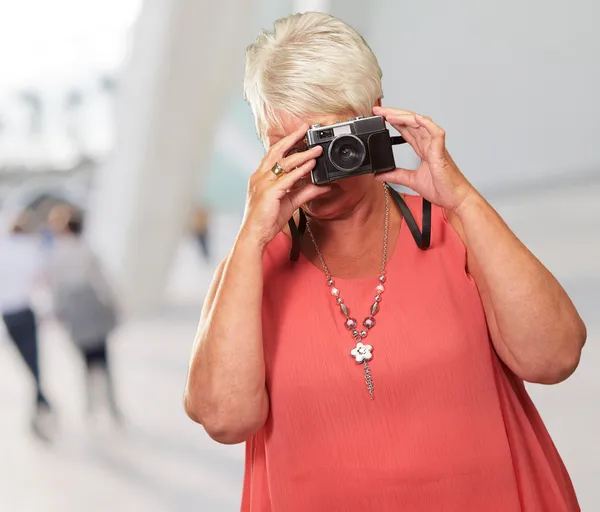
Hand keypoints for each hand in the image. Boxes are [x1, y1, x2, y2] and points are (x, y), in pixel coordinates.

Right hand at [240, 125, 329, 249]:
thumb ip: (305, 192)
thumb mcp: (289, 203)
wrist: (254, 235)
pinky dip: (301, 171)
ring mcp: (263, 183)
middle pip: (276, 151)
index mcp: (261, 177)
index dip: (287, 142)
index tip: (300, 134)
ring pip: (284, 163)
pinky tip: (311, 166)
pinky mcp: (270, 192)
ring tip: (316, 149)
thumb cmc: (266, 220)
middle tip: (305, 129)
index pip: (274, 154)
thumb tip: (322, 186)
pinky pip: (288, 178)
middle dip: (292, 138)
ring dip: (303, 154)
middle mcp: (260, 176)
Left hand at [373, 106, 476, 211]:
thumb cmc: (442, 188)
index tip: (379, 116)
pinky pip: (435, 133)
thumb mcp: (411, 181)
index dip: (393, 121)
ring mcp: (435, 146)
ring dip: (404, 117)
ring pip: (420, 124)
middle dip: (394, 114)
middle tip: (378, 110)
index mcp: (423, 149)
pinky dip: (426, 124)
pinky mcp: (441, 152)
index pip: (406, 130)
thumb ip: (396, 176)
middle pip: (410, 123)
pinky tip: (416, 118)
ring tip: (389, 114)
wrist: (456, 199)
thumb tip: (379, 175)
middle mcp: (429, 144)